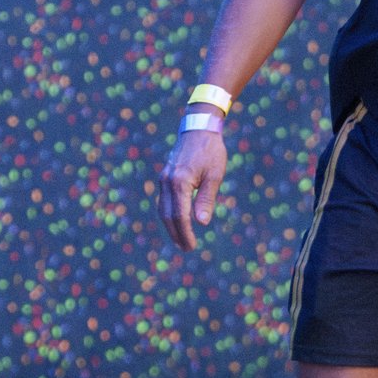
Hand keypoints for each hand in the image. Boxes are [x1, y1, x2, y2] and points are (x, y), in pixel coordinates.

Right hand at [158, 126, 227, 248]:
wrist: (198, 128)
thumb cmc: (211, 151)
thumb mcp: (214, 175)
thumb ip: (206, 199)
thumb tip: (201, 223)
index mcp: (180, 182)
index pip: (180, 215)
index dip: (185, 233)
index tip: (191, 246)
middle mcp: (167, 181)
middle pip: (168, 215)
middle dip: (176, 234)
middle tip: (186, 249)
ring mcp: (163, 178)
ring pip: (163, 209)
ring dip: (170, 226)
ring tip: (180, 240)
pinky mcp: (165, 176)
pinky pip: (163, 200)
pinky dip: (168, 214)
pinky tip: (175, 222)